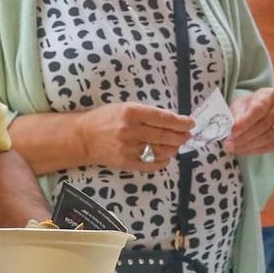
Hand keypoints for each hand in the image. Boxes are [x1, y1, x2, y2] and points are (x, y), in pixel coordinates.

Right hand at [78, 103, 192, 171]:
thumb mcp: (125, 108)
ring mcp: (129, 148)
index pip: (163, 118)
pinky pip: (151, 165)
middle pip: (165, 136)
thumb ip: (146, 114)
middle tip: (187, 136)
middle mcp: (131, 130)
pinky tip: (165, 157)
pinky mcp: (126, 162)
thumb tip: (172, 120)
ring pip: (161, 151)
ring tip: (176, 146)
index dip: (180, 122)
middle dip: (181, 136)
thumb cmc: (105, 119)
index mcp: (131, 112)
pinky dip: (162, 162)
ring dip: (173, 149)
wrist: (83, 137)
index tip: (190, 123)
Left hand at [226, 87, 273, 156]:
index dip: (245, 122)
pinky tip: (242, 150)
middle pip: (263, 125)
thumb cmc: (248, 105)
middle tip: (228, 143)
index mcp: (269, 95)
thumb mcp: (239, 105)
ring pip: (267, 138)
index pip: (258, 110)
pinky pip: (269, 147)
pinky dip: (254, 150)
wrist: (260, 108)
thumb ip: (236, 116)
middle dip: (244, 137)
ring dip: (248, 145)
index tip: (233, 131)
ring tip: (233, 147)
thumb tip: (231, 130)